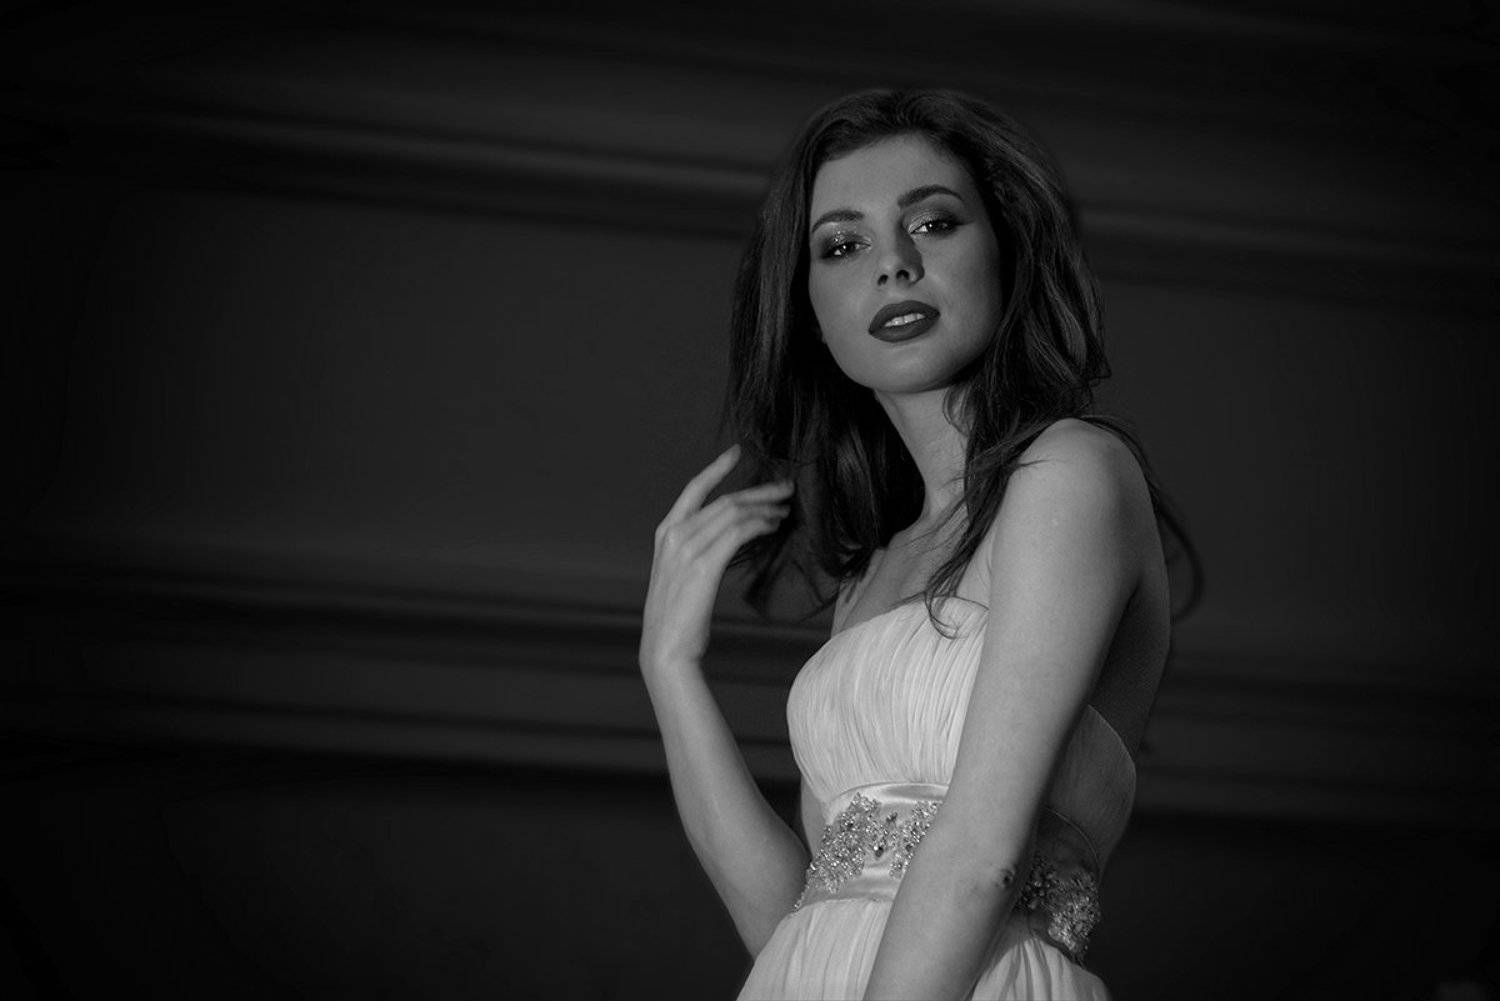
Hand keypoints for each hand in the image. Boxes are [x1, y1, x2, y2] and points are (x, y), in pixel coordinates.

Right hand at [639, 445, 793, 672]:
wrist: (665, 649)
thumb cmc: (678, 618)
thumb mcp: (680, 575)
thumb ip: (697, 552)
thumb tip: (729, 538)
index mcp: (665, 533)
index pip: (694, 489)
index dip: (717, 468)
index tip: (737, 452)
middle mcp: (673, 534)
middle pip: (724, 500)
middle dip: (758, 491)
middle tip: (785, 487)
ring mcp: (686, 548)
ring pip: (733, 513)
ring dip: (764, 507)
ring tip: (785, 509)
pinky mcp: (703, 564)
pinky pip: (738, 532)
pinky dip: (759, 524)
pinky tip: (773, 526)